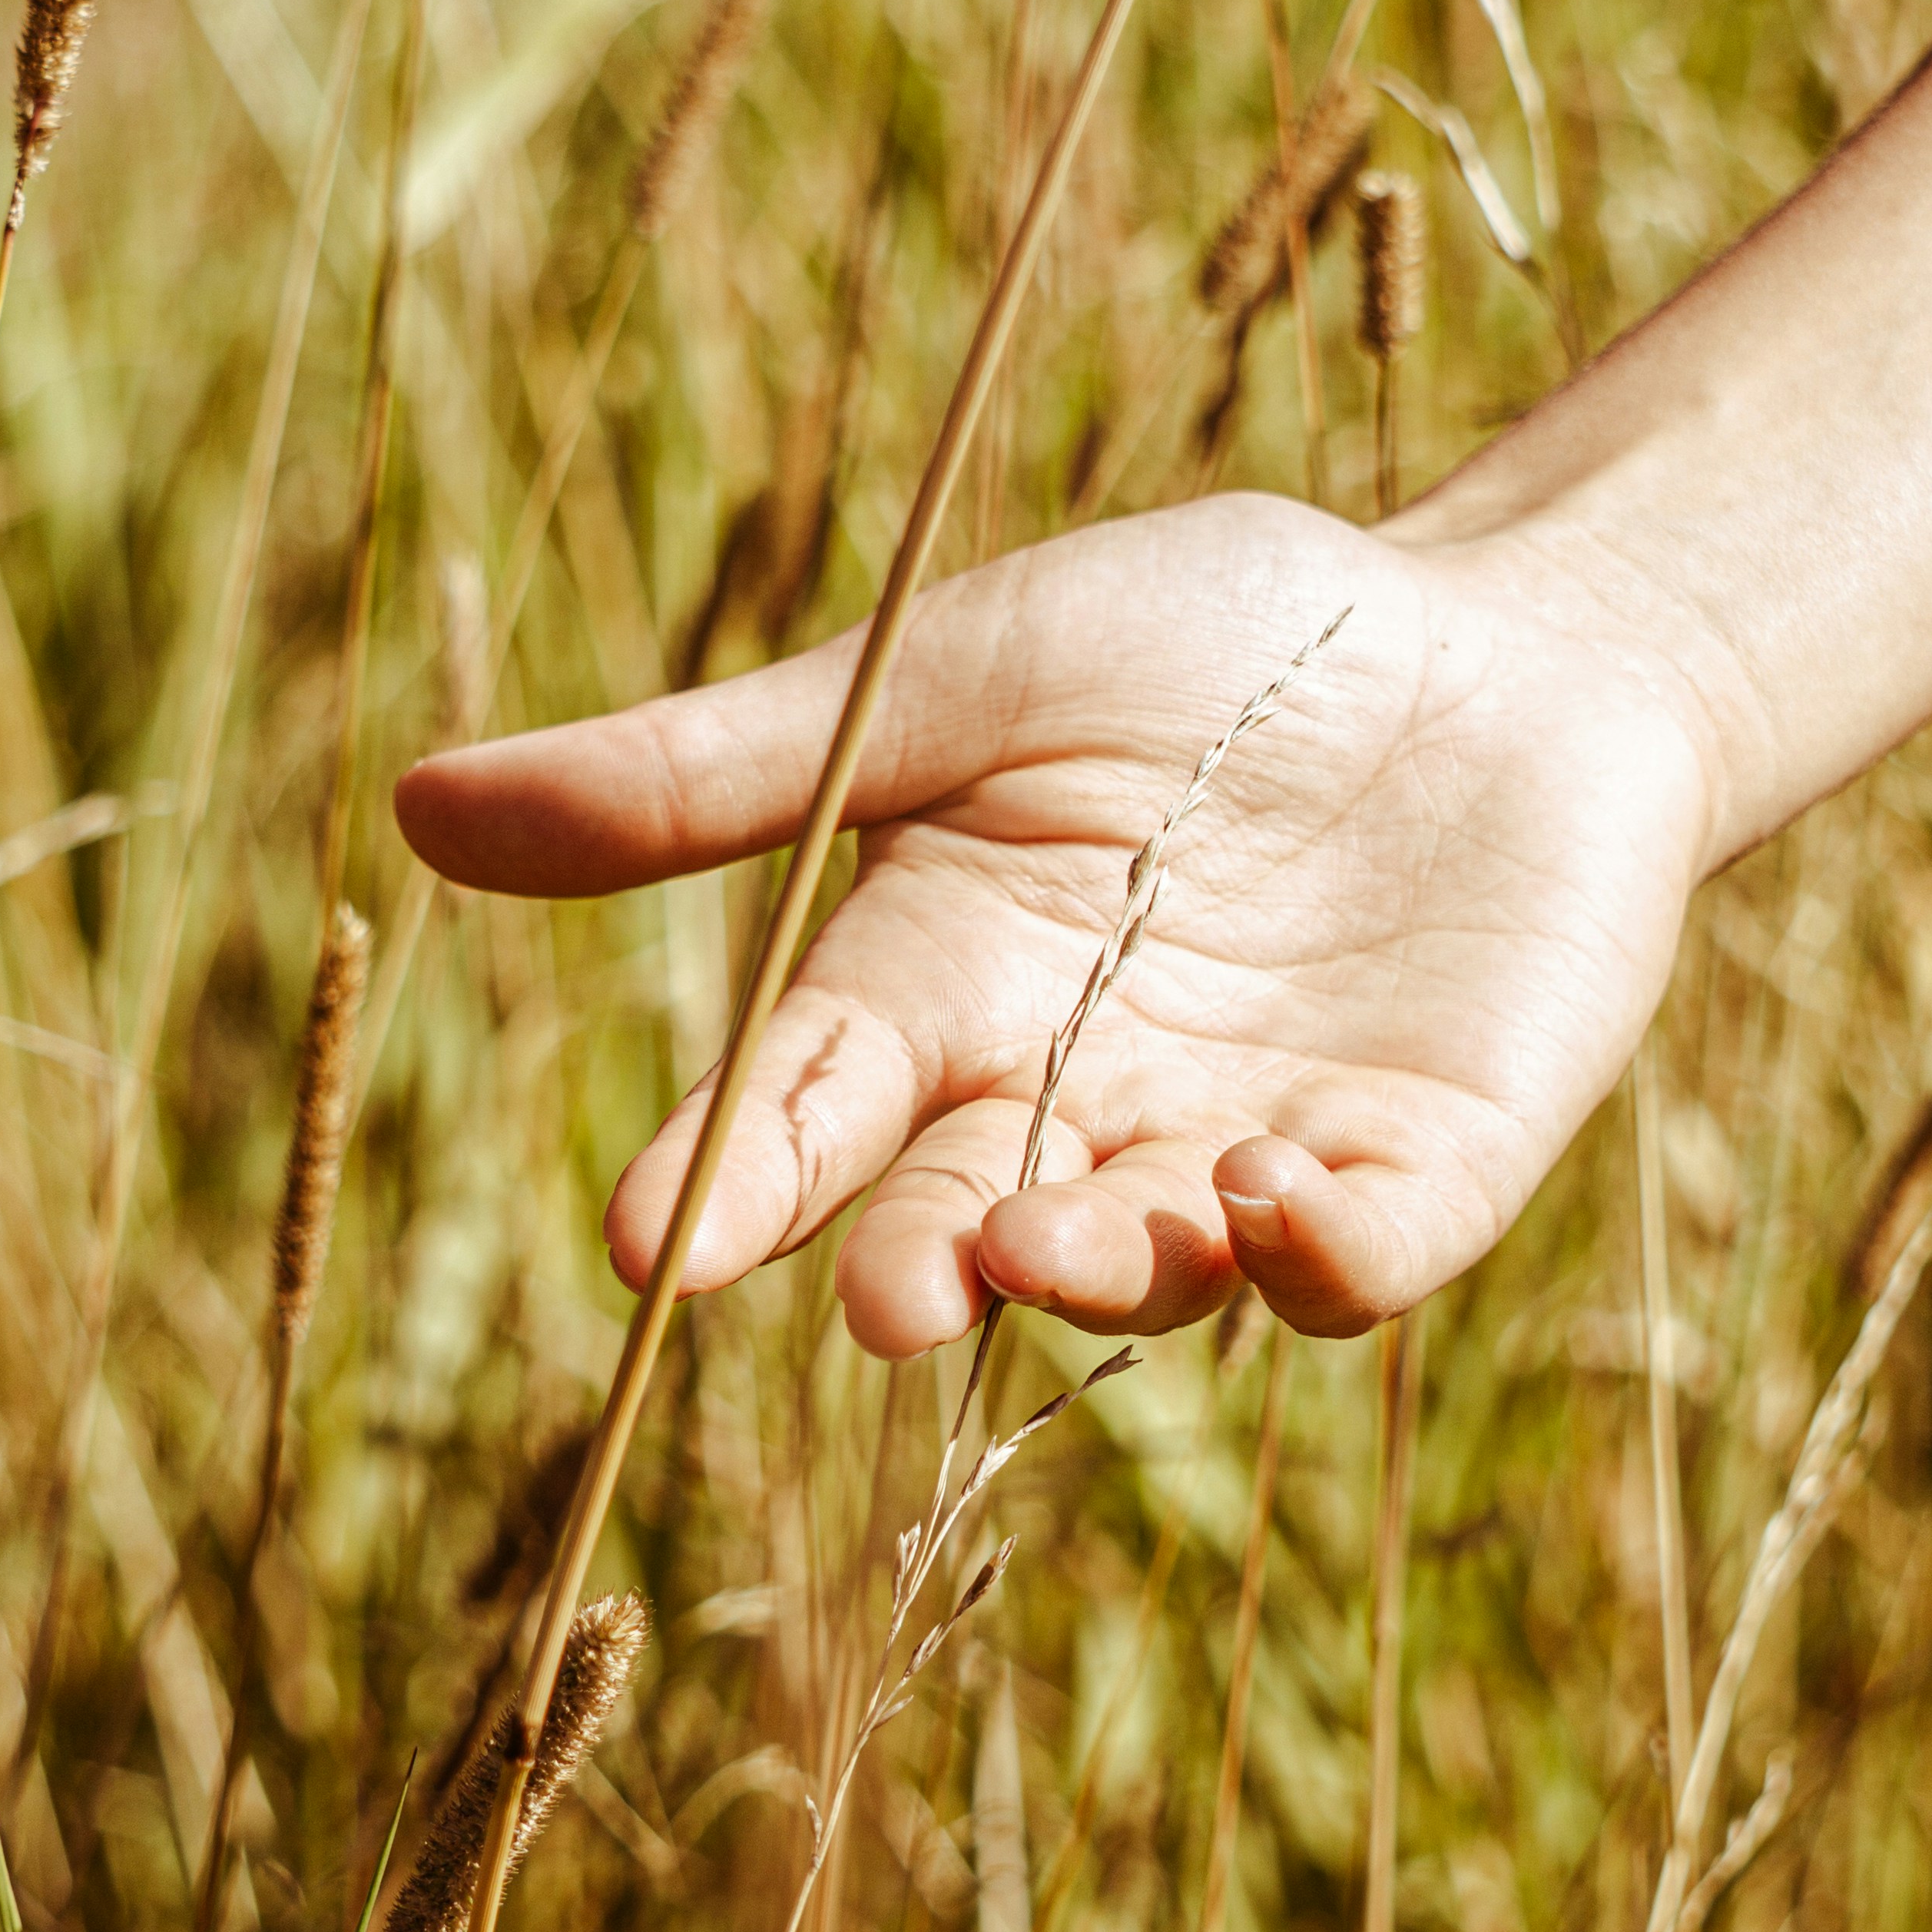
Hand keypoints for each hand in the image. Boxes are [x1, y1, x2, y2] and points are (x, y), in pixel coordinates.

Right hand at [394, 490, 1723, 1355]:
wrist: (1510, 633)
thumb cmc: (1217, 640)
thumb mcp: (961, 672)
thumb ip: (720, 768)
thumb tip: (420, 809)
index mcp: (945, 978)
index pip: (813, 1095)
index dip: (734, 1173)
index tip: (652, 1245)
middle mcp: (1080, 1096)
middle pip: (967, 1212)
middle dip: (924, 1263)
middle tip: (897, 1298)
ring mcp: (1250, 1141)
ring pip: (1156, 1261)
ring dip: (1107, 1270)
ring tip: (1063, 1244)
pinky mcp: (1428, 1162)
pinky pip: (1363, 1256)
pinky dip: (1321, 1256)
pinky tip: (1280, 1206)